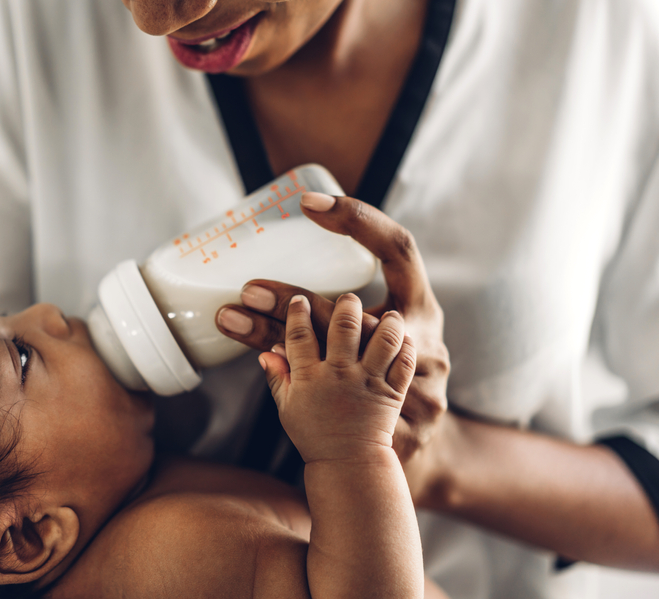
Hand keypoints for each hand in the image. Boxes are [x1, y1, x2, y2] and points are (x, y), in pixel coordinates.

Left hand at [216, 194, 449, 465]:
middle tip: (248, 288)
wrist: (424, 455)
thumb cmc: (390, 379)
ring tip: (233, 319)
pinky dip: (293, 379)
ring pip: (335, 353)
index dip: (358, 220)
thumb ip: (345, 313)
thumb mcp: (383, 337)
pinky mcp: (395, 424)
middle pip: (352, 310)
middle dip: (293, 299)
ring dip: (276, 336)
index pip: (398, 249)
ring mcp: (414, 384)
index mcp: (421, 308)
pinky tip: (265, 365)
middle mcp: (424, 341)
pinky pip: (333, 397)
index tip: (308, 203)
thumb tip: (273, 283)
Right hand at [259, 293, 415, 463]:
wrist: (348, 464)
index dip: (296, 312)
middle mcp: (339, 375)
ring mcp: (368, 382)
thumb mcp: (288, 408)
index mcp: (310, 377)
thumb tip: (265, 352)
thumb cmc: (316, 437)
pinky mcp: (391, 392)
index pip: (299, 334)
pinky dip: (406, 347)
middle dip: (346, 306)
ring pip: (382, 339)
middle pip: (343, 326)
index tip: (299, 301)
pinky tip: (403, 339)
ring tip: (387, 315)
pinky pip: (404, 362)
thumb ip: (278, 377)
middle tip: (348, 300)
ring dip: (386, 322)